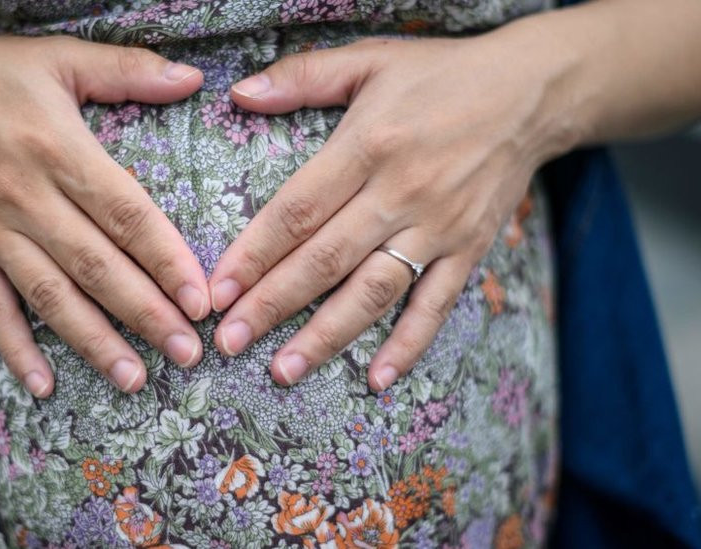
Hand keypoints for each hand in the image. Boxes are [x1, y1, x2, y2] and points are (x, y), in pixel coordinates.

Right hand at [0, 30, 210, 395]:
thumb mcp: (60, 56)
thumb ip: (128, 69)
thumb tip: (191, 77)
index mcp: (58, 150)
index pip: (125, 214)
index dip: (166, 259)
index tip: (200, 300)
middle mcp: (26, 198)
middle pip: (96, 267)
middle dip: (146, 315)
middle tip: (188, 354)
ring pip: (50, 297)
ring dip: (94, 343)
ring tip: (134, 380)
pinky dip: (16, 348)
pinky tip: (42, 385)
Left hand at [208, 34, 570, 390]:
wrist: (531, 92)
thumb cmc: (440, 74)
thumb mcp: (369, 59)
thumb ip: (302, 76)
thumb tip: (238, 93)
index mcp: (368, 146)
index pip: (298, 211)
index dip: (254, 253)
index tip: (217, 290)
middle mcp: (400, 193)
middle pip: (326, 260)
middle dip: (272, 305)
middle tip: (229, 341)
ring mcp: (438, 227)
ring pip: (373, 291)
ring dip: (326, 336)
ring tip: (284, 371)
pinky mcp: (469, 250)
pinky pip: (436, 305)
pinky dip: (408, 345)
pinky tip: (376, 379)